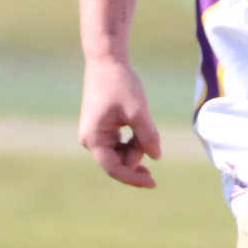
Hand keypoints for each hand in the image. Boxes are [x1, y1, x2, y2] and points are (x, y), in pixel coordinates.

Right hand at [79, 58, 161, 187]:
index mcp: (93, 139)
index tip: (154, 183)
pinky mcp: (103, 129)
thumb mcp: (138, 112)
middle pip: (120, 161)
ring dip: (138, 145)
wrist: (107, 63)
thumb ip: (147, 136)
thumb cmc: (120, 85)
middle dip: (139, 153)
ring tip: (145, 125)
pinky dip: (134, 139)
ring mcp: (96, 135)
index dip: (134, 178)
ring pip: (122, 152)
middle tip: (151, 137)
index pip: (114, 169)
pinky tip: (141, 129)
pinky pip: (121, 143)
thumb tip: (156, 157)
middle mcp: (90, 140)